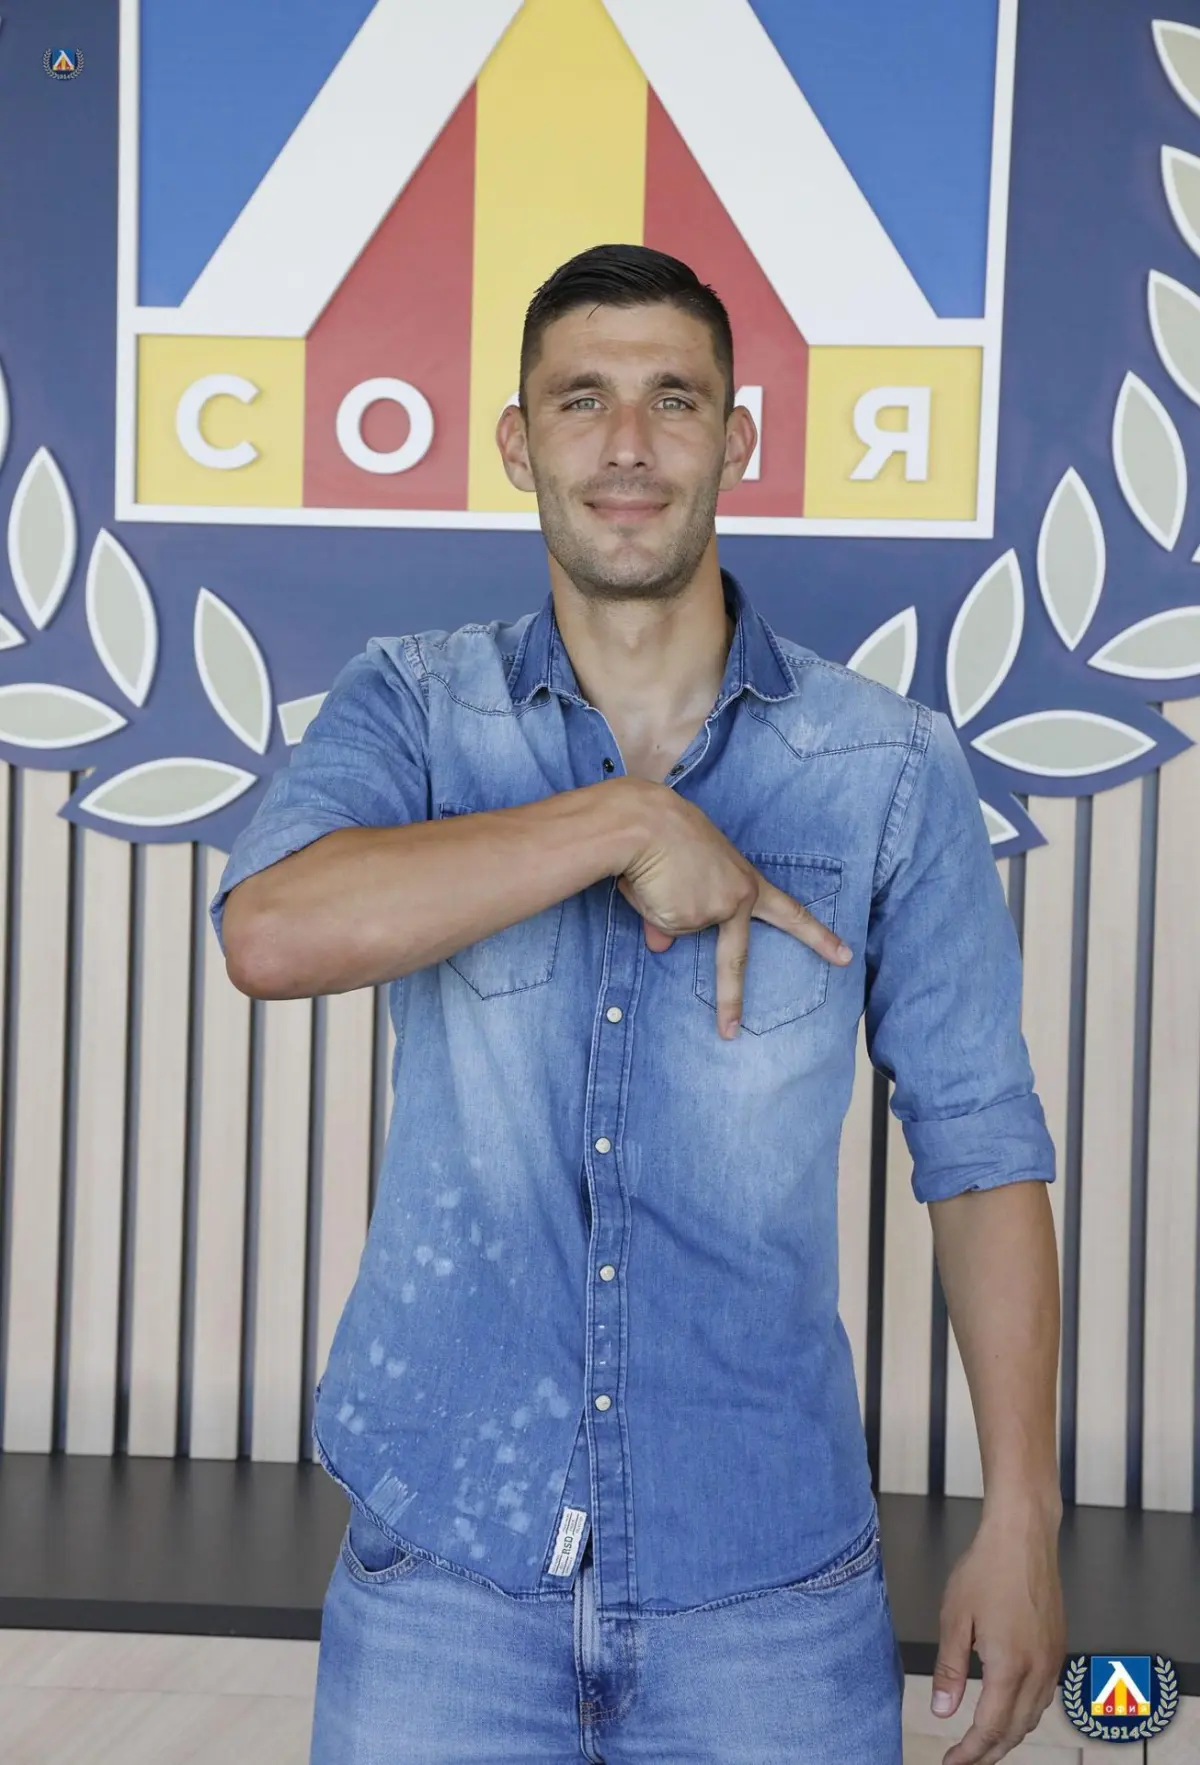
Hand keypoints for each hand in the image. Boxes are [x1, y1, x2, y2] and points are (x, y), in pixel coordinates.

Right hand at [613, 782, 851, 1036]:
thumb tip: (661, 946)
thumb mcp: (687, 873)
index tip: (844, 954)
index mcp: (746, 881)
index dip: (817, 935)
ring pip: (679, 927)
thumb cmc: (665, 837)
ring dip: (662, 906)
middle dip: (731, 999)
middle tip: (733, 1031)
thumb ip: (682, 912)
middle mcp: (738, 899)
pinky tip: (649, 884)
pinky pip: (662, 925)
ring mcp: (715, 912)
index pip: (789, 913)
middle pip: (733, 958)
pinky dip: (652, 908)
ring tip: (656, 874)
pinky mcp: (687, 918)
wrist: (644, 821)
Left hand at [930, 1505, 1065, 1763]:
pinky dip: (1025, 1713)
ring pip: (1033, 1716)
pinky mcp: (1058, 1646)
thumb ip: (949, 1669)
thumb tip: (941, 1710)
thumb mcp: (955, 1617)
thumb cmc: (988, 1568)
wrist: (1023, 1535)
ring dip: (1008, 1735)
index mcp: (1010, 1666)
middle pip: (1015, 1731)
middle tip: (964, 1760)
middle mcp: (1038, 1670)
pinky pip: (1044, 1695)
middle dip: (989, 1752)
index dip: (969, 1752)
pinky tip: (1009, 1707)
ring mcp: (1053, 1659)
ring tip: (983, 1742)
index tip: (950, 1762)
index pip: (990, 1728)